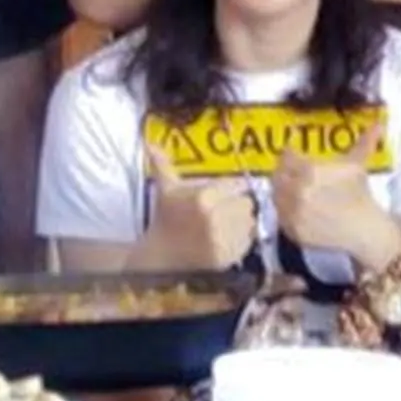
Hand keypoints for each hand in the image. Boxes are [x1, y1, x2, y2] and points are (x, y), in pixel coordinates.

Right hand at [141, 144, 257, 270]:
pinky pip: (248, 241)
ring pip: (250, 222)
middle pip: (247, 203)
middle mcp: (216, 216)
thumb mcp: (165, 190)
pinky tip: (225, 240)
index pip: (238, 185)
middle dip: (236, 206)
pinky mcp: (229, 256)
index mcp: (204, 196)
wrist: (161, 257)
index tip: (223, 196)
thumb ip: (162, 164)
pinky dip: (242, 240)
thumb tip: (149, 143)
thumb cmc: (165, 220)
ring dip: (241, 223)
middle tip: (222, 212)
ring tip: (224, 226)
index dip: (233, 190)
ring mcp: (224, 238)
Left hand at [269, 119, 398, 264]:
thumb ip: (364, 143)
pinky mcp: (292, 230)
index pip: (286, 157)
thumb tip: (378, 124)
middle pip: (277, 176)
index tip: (292, 153)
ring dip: (282, 191)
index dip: (289, 153)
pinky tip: (296, 207)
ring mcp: (293, 213)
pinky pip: (280, 217)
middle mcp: (297, 191)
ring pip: (276, 196)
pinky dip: (285, 211)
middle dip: (283, 172)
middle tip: (291, 172)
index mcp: (310, 171)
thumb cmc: (360, 195)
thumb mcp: (357, 166)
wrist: (364, 229)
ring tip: (294, 189)